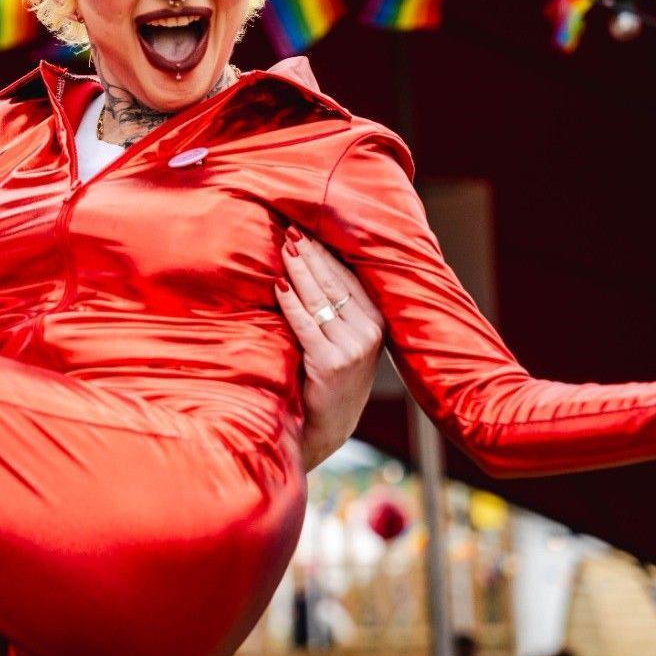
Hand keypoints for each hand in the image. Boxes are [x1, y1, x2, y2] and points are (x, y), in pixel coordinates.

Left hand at [275, 228, 384, 470]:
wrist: (326, 425)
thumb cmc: (329, 377)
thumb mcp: (344, 339)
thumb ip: (337, 309)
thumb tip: (311, 263)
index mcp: (377, 322)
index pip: (349, 278)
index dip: (326, 254)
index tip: (307, 231)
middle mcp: (369, 333)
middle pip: (335, 284)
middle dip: (311, 256)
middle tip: (291, 232)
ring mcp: (353, 348)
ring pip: (320, 300)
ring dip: (299, 271)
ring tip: (284, 249)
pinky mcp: (332, 362)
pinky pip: (306, 324)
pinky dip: (290, 302)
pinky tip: (278, 285)